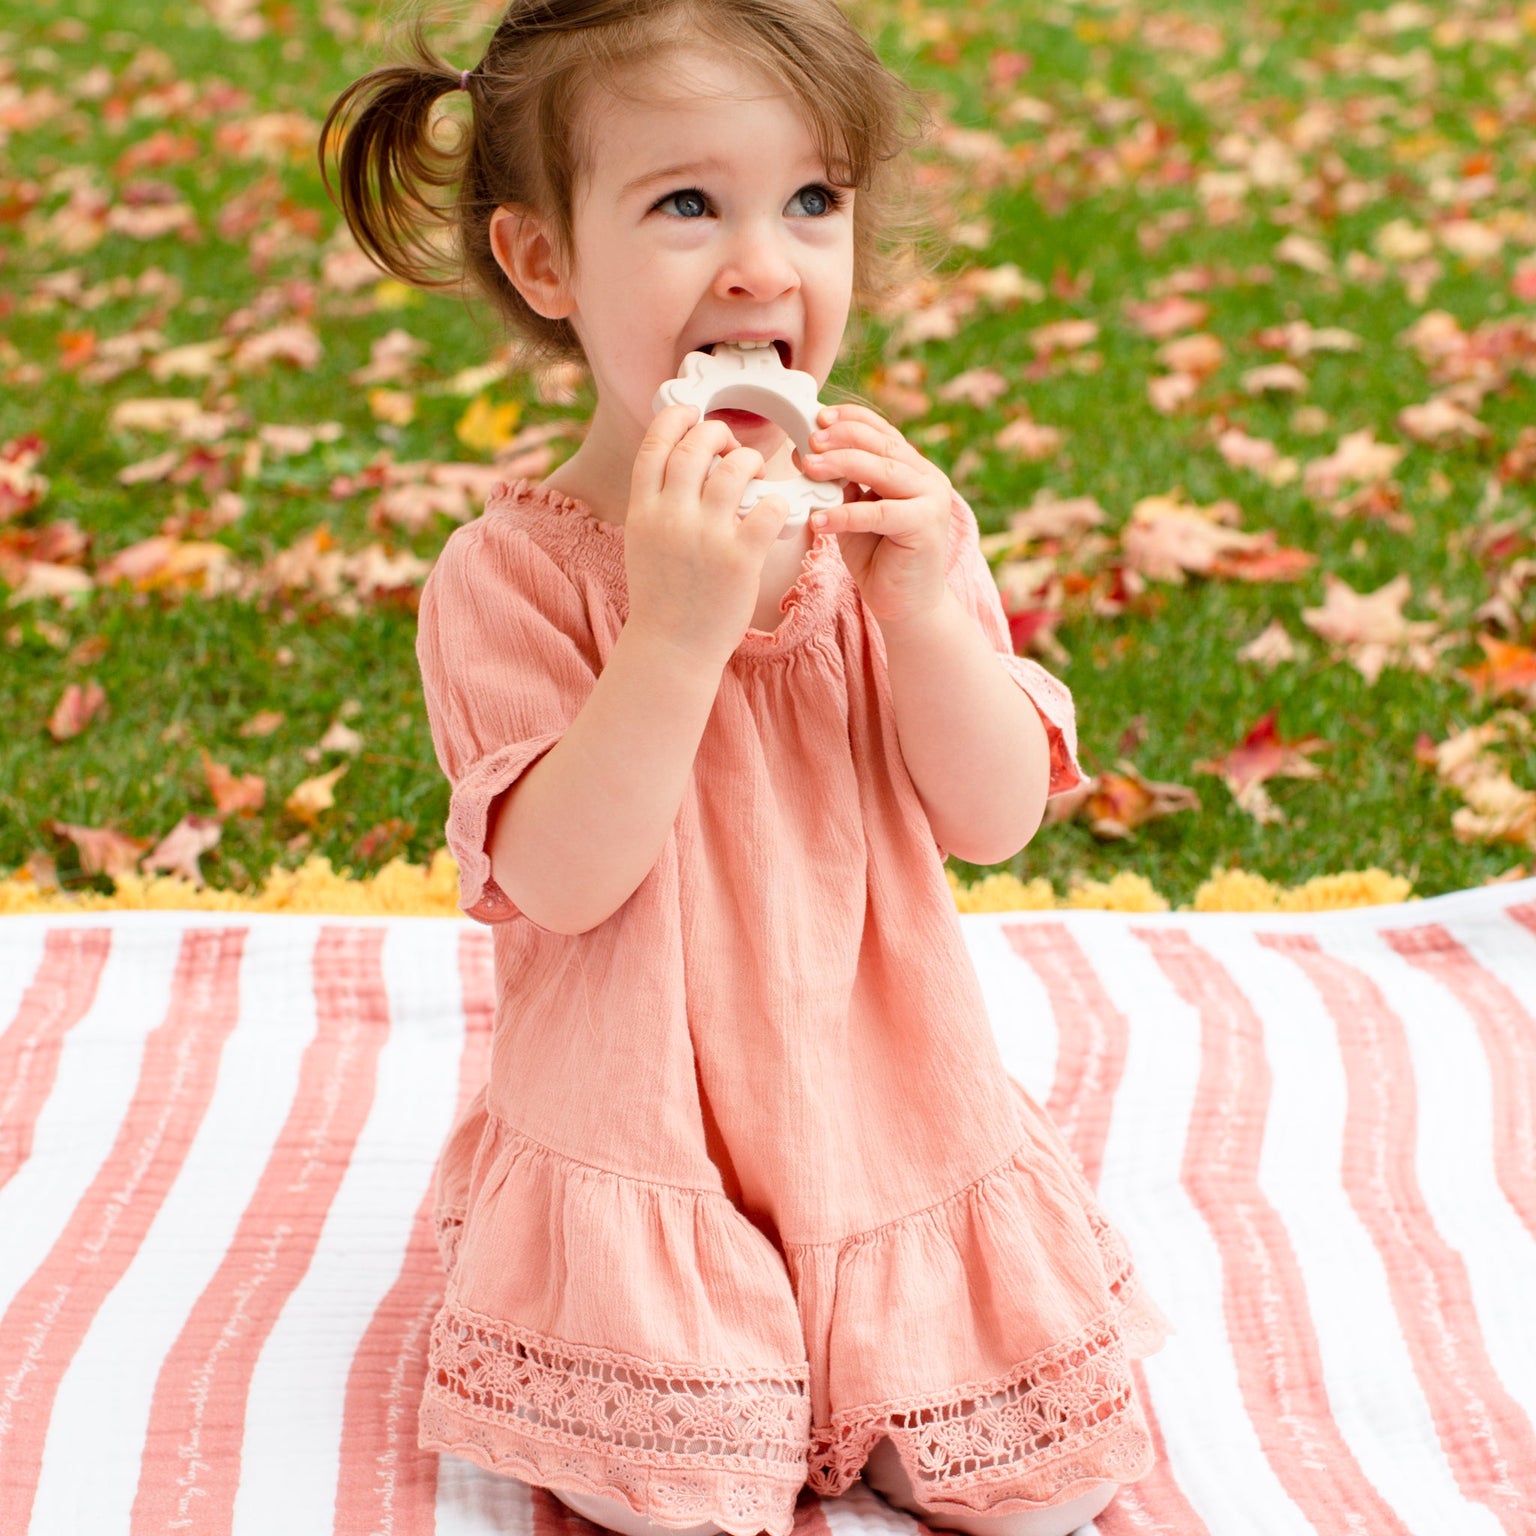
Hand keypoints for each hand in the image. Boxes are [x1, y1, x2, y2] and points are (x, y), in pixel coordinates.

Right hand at [623, 403, 792, 668]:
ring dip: (751, 461)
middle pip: (697, 446)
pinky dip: (775, 500)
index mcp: (642, 510)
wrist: (672, 647)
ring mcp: (706, 536)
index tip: (692, 412)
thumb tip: (674, 461)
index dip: (676, 418)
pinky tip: (773, 510)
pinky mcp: (740, 558)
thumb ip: (656, 502)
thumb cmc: (663, 594)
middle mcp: (671, 517)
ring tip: (754, 475)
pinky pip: (768, 506)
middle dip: (718, 433)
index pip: (655, 444)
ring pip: (735, 468)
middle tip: (730, 446)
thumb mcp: (643, 541)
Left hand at [798, 403, 951, 627]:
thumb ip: (841, 485)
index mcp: (912, 468)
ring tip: (809, 469)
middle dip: (842, 439)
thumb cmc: (879, 559)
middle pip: (882, 446)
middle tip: (810, 441)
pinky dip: (846, 514)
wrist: (906, 605)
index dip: (851, 420)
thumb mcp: (854, 512)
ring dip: (842, 465)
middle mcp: (927, 479)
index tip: (820, 418)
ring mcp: (931, 500)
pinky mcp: (926, 526)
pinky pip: (880, 513)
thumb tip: (808, 454)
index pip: (882, 432)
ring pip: (883, 471)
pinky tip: (819, 519)